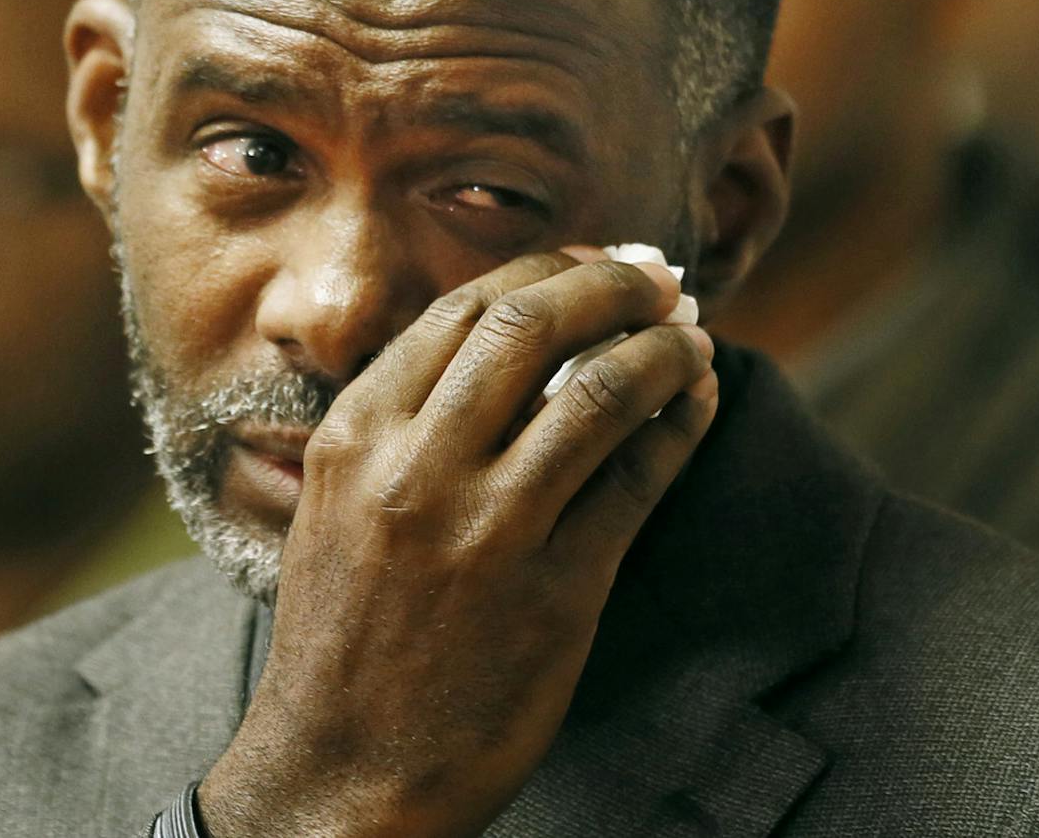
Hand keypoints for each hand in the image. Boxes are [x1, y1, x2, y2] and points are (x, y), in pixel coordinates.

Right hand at [197, 248, 718, 837]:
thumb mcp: (339, 505)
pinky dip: (681, 424)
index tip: (596, 264)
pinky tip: (698, 402)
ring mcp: (489, 528)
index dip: (548, 270)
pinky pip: (639, 478)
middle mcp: (416, 467)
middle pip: (533, 323)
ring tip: (691, 339)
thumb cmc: (346, 636)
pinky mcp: (556, 590)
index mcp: (356, 435)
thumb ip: (405, 421)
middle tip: (658, 279)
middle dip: (613, 285)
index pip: (464, 309)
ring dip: (664, 348)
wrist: (342, 775)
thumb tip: (510, 337)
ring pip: (601, 390)